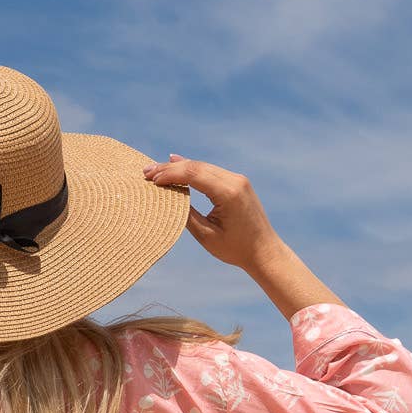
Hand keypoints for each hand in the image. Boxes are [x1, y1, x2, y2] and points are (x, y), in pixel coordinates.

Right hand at [143, 156, 283, 273]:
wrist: (264, 251)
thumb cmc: (236, 249)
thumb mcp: (206, 236)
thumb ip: (187, 216)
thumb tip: (169, 198)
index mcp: (228, 192)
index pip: (194, 174)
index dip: (170, 175)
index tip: (151, 180)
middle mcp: (235, 180)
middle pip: (197, 166)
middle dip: (170, 168)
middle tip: (146, 172)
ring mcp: (237, 179)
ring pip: (203, 166)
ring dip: (179, 167)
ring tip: (156, 170)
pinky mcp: (237, 183)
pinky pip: (211, 171)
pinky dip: (192, 169)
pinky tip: (178, 161)